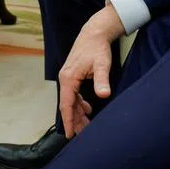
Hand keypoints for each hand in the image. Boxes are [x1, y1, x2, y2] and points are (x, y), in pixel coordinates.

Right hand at [58, 6, 124, 138]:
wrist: (94, 33)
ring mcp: (69, 77)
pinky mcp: (73, 76)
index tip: (69, 134)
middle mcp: (66, 78)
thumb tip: (103, 94)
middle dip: (75, 120)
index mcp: (69, 78)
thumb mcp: (101, 64)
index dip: (68, 120)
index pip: (67, 104)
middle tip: (82, 135)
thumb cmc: (97, 48)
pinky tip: (88, 109)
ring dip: (78, 113)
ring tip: (86, 126)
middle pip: (68, 105)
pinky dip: (80, 104)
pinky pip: (74, 94)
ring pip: (71, 100)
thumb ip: (101, 80)